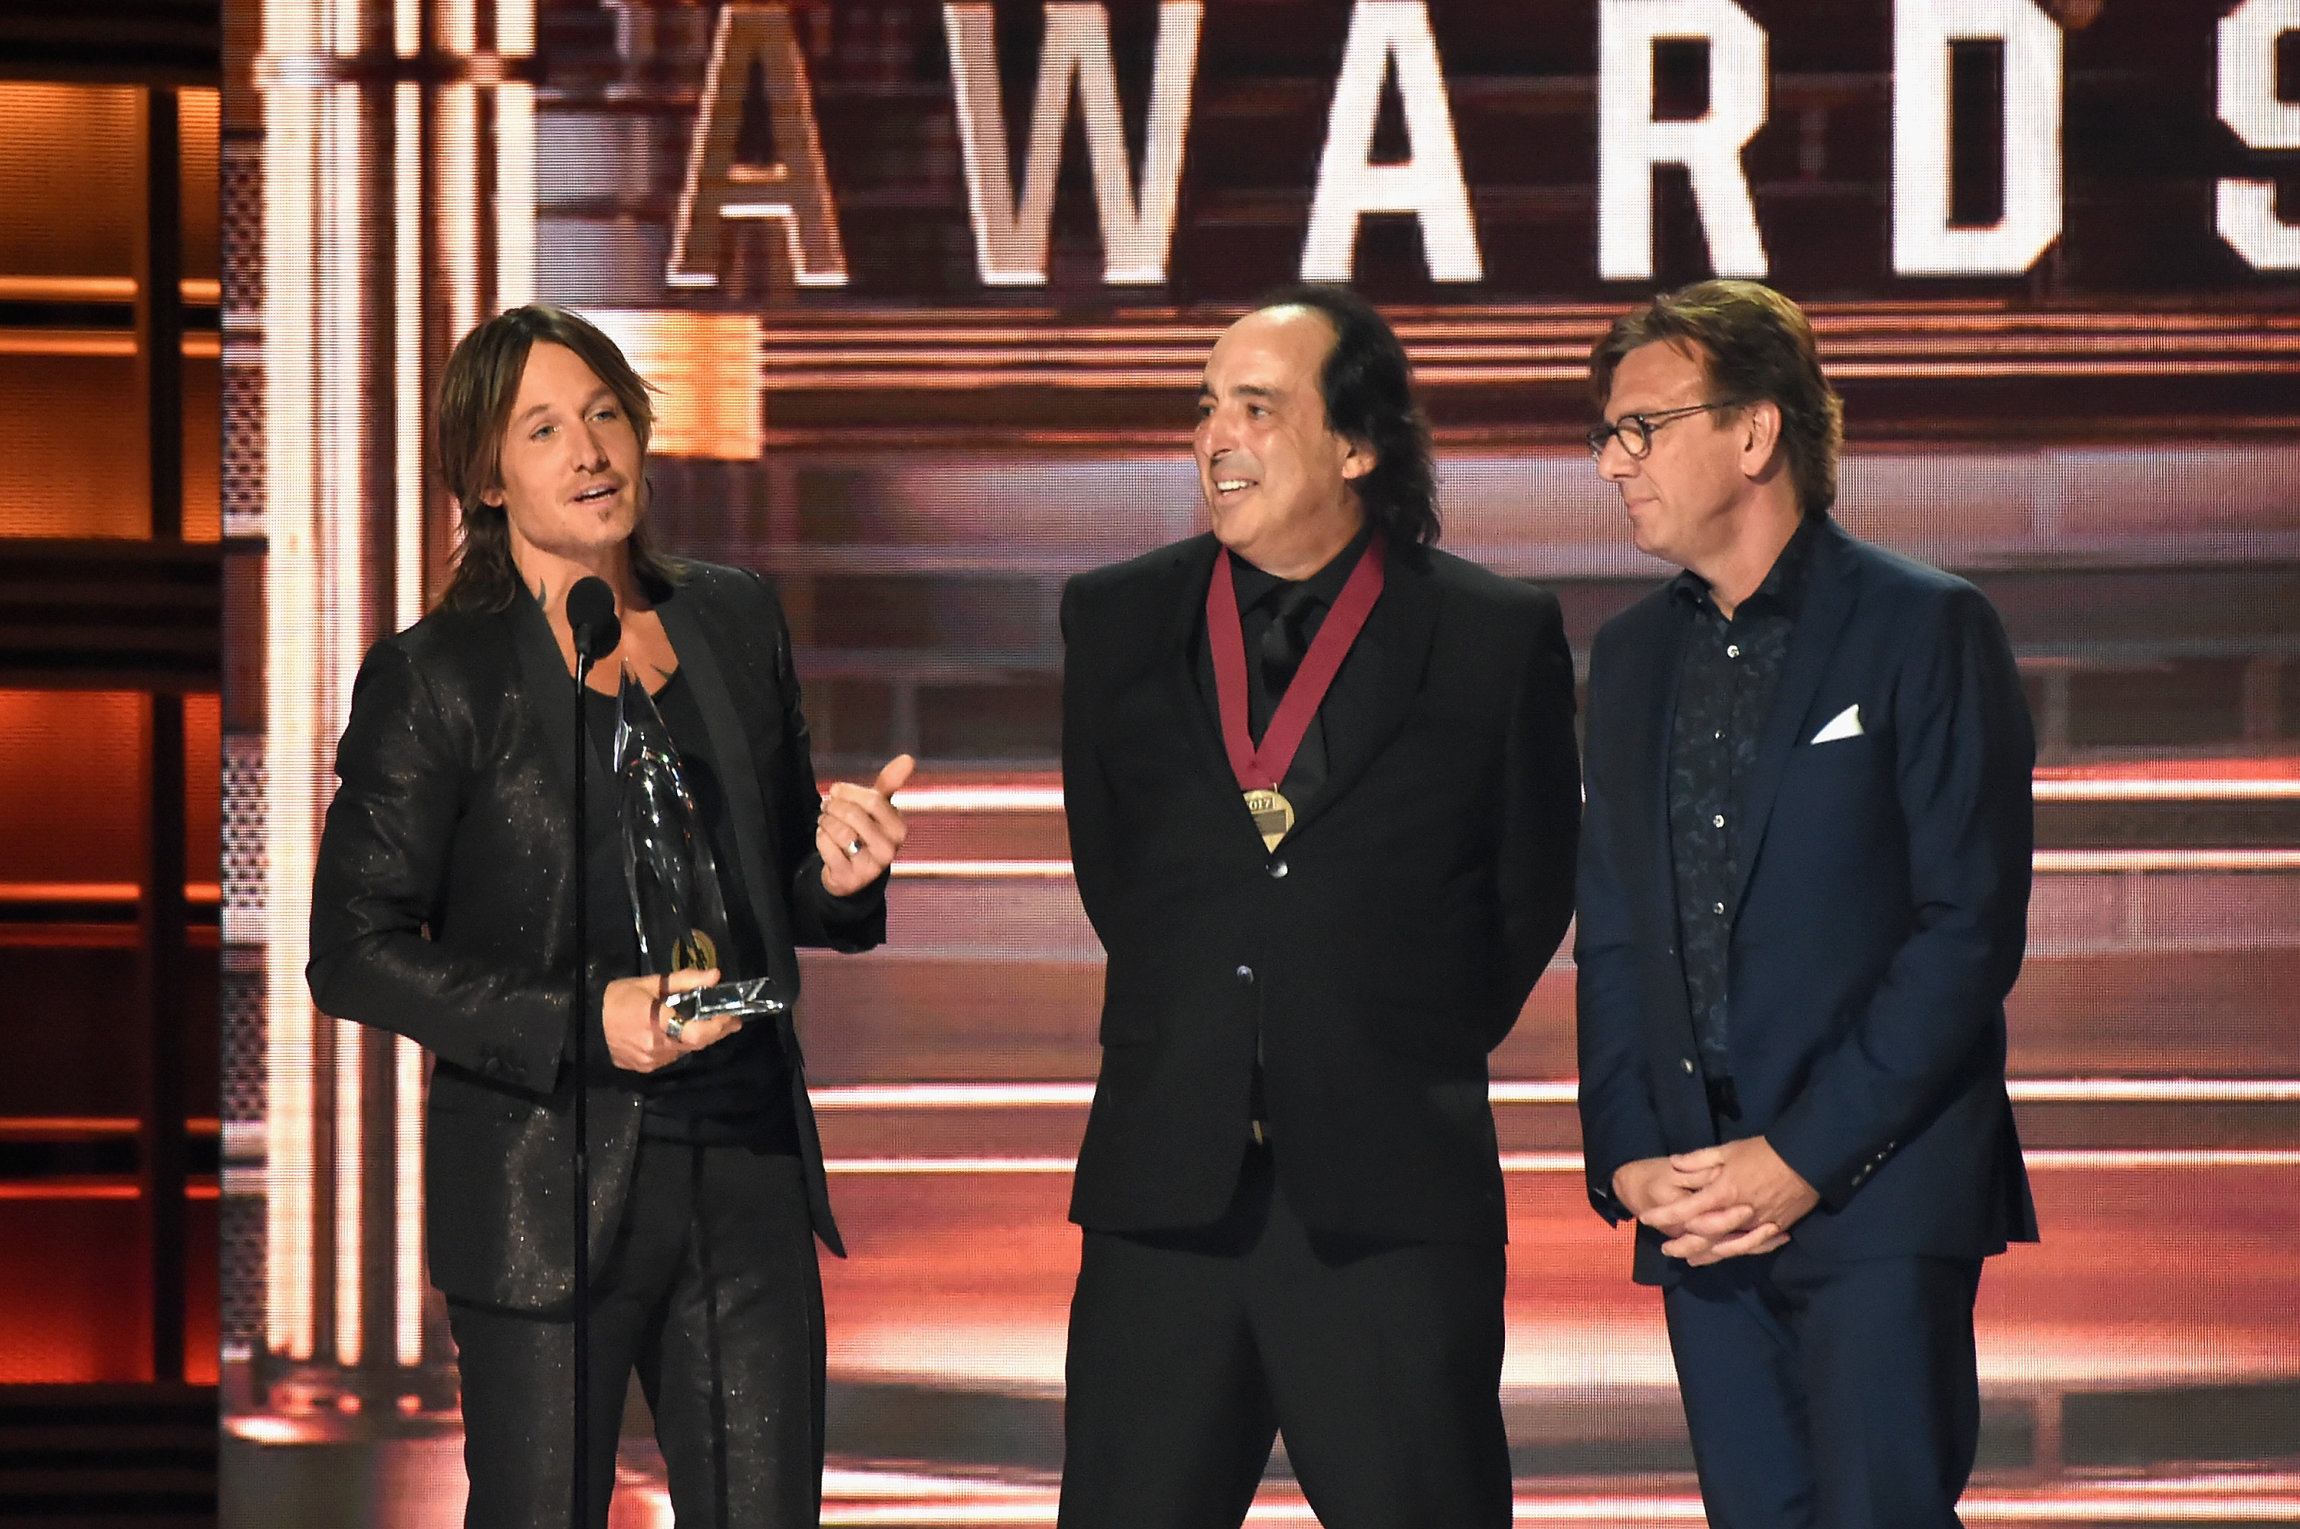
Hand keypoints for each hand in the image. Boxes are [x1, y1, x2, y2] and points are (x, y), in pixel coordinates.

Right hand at [602, 967, 733, 1073]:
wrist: (586, 1025)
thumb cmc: (617, 999)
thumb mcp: (650, 984)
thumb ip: (685, 980)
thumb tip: (715, 975)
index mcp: (656, 1022)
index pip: (696, 1033)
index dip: (718, 1027)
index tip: (732, 1017)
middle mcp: (656, 1045)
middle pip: (695, 1043)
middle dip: (716, 1032)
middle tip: (729, 1021)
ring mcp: (650, 1060)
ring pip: (684, 1050)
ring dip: (696, 1037)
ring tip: (703, 1022)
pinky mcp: (645, 1067)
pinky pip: (670, 1056)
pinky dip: (678, 1043)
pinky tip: (677, 1032)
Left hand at [818, 754, 913, 896]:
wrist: (855, 875)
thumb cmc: (866, 834)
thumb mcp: (879, 810)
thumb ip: (890, 783)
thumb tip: (908, 758)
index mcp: (899, 829)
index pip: (873, 801)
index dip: (849, 792)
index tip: (836, 790)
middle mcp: (888, 849)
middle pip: (853, 814)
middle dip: (833, 806)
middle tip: (827, 806)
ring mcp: (869, 867)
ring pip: (838, 831)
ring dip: (824, 821)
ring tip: (825, 822)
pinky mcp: (849, 878)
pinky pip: (827, 847)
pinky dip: (820, 838)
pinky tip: (825, 839)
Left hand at [1646, 1136, 1818, 1265]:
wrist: (1808, 1160)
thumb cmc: (1765, 1151)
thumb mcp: (1729, 1149)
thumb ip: (1699, 1160)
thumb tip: (1674, 1162)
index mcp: (1723, 1192)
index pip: (1685, 1209)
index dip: (1664, 1215)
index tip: (1646, 1219)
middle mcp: (1737, 1214)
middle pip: (1703, 1237)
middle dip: (1681, 1244)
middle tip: (1666, 1249)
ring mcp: (1757, 1225)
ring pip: (1725, 1247)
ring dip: (1706, 1255)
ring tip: (1690, 1259)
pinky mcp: (1774, 1229)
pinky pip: (1750, 1247)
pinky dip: (1734, 1252)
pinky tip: (1723, 1255)